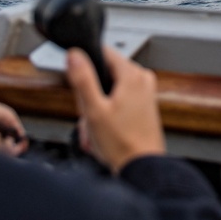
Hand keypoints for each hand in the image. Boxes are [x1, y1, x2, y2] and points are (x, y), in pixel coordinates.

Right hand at [66, 46, 165, 172]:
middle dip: (92, 93)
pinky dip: (108, 113)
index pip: (104, 52)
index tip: (82, 85)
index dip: (87, 67)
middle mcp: (143, 79)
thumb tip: (75, 55)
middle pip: (105, 73)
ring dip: (98, 106)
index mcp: (132, 74)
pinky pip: (119, 100)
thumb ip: (83, 79)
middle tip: (90, 113)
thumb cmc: (122, 144)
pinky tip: (105, 129)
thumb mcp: (94, 110)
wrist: (142, 167)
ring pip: (110, 88)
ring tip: (97, 125)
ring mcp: (146, 92)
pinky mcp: (145, 105)